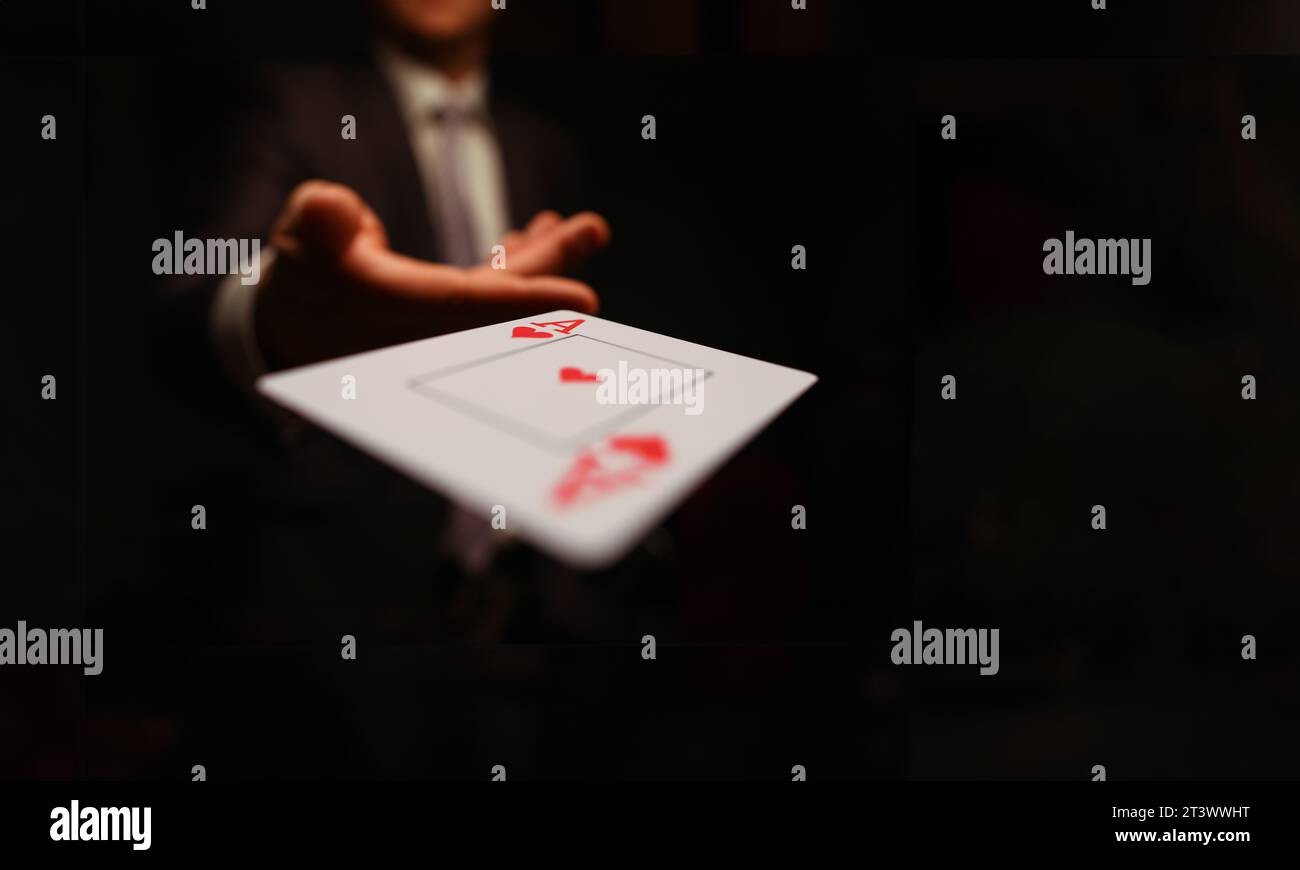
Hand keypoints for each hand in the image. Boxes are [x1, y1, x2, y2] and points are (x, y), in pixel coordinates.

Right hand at [253, 180, 609, 369]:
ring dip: (542, 260)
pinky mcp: (450, 327)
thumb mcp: (297, 241)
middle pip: (505, 303)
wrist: (286, 331)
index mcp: (399, 315)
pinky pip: (492, 299)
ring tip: (583, 225)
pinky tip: (532, 238)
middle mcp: (433, 335)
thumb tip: (332, 210)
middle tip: (594, 227)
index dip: (530, 300)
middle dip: (552, 266)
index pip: (473, 308)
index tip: (583, 298)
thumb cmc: (297, 279)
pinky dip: (514, 273)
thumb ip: (316, 221)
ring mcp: (446, 335)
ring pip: (503, 297)